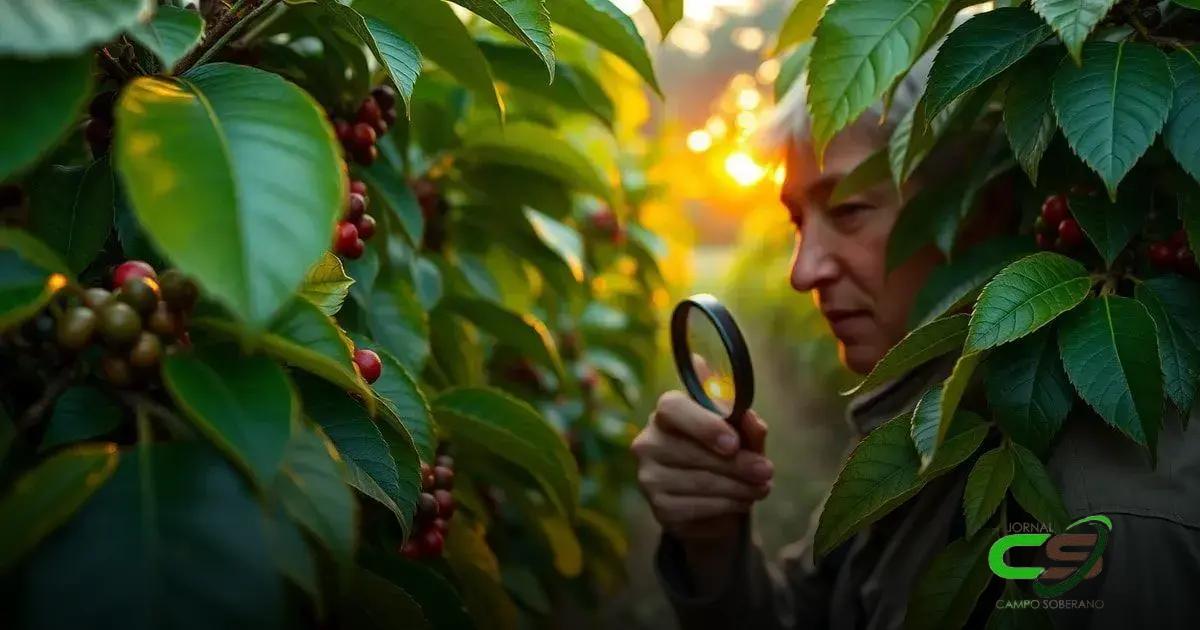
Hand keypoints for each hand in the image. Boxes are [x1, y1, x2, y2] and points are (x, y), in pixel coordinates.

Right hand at [631, 390, 771, 543]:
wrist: (712, 499)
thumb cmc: (724, 454)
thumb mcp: (743, 437)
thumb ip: (748, 426)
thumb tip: (752, 420)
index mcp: (667, 412)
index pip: (673, 409)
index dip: (704, 425)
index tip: (734, 444)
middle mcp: (649, 442)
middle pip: (690, 451)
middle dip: (736, 463)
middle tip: (766, 471)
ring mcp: (650, 477)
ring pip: (698, 482)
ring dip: (738, 487)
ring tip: (761, 488)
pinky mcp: (659, 507)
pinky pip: (697, 507)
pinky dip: (728, 505)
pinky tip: (743, 501)